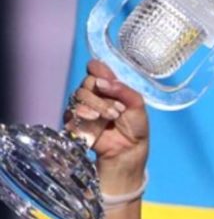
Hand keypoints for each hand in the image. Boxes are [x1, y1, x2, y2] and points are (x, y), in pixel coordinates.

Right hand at [64, 60, 148, 191]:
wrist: (129, 150)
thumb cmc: (135, 126)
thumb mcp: (137, 104)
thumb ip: (123, 90)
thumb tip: (101, 81)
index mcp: (109, 87)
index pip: (96, 69)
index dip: (98, 70)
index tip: (105, 80)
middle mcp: (94, 94)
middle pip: (87, 82)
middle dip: (103, 95)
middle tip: (118, 110)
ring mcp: (83, 107)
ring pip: (79, 95)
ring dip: (96, 105)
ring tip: (111, 117)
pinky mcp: (75, 121)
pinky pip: (70, 111)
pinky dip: (83, 113)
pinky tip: (94, 119)